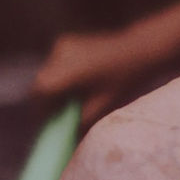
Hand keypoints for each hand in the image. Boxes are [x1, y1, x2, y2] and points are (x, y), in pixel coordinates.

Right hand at [34, 30, 159, 126]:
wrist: (139, 49)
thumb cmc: (124, 78)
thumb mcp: (103, 104)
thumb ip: (82, 121)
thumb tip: (68, 137)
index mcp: (69, 70)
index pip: (40, 90)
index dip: (40, 108)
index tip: (49, 121)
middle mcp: (60, 54)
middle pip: (41, 82)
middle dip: (46, 100)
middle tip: (60, 114)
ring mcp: (61, 45)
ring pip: (47, 73)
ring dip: (54, 87)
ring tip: (73, 98)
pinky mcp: (65, 42)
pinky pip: (55, 64)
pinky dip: (60, 75)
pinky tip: (78, 82)